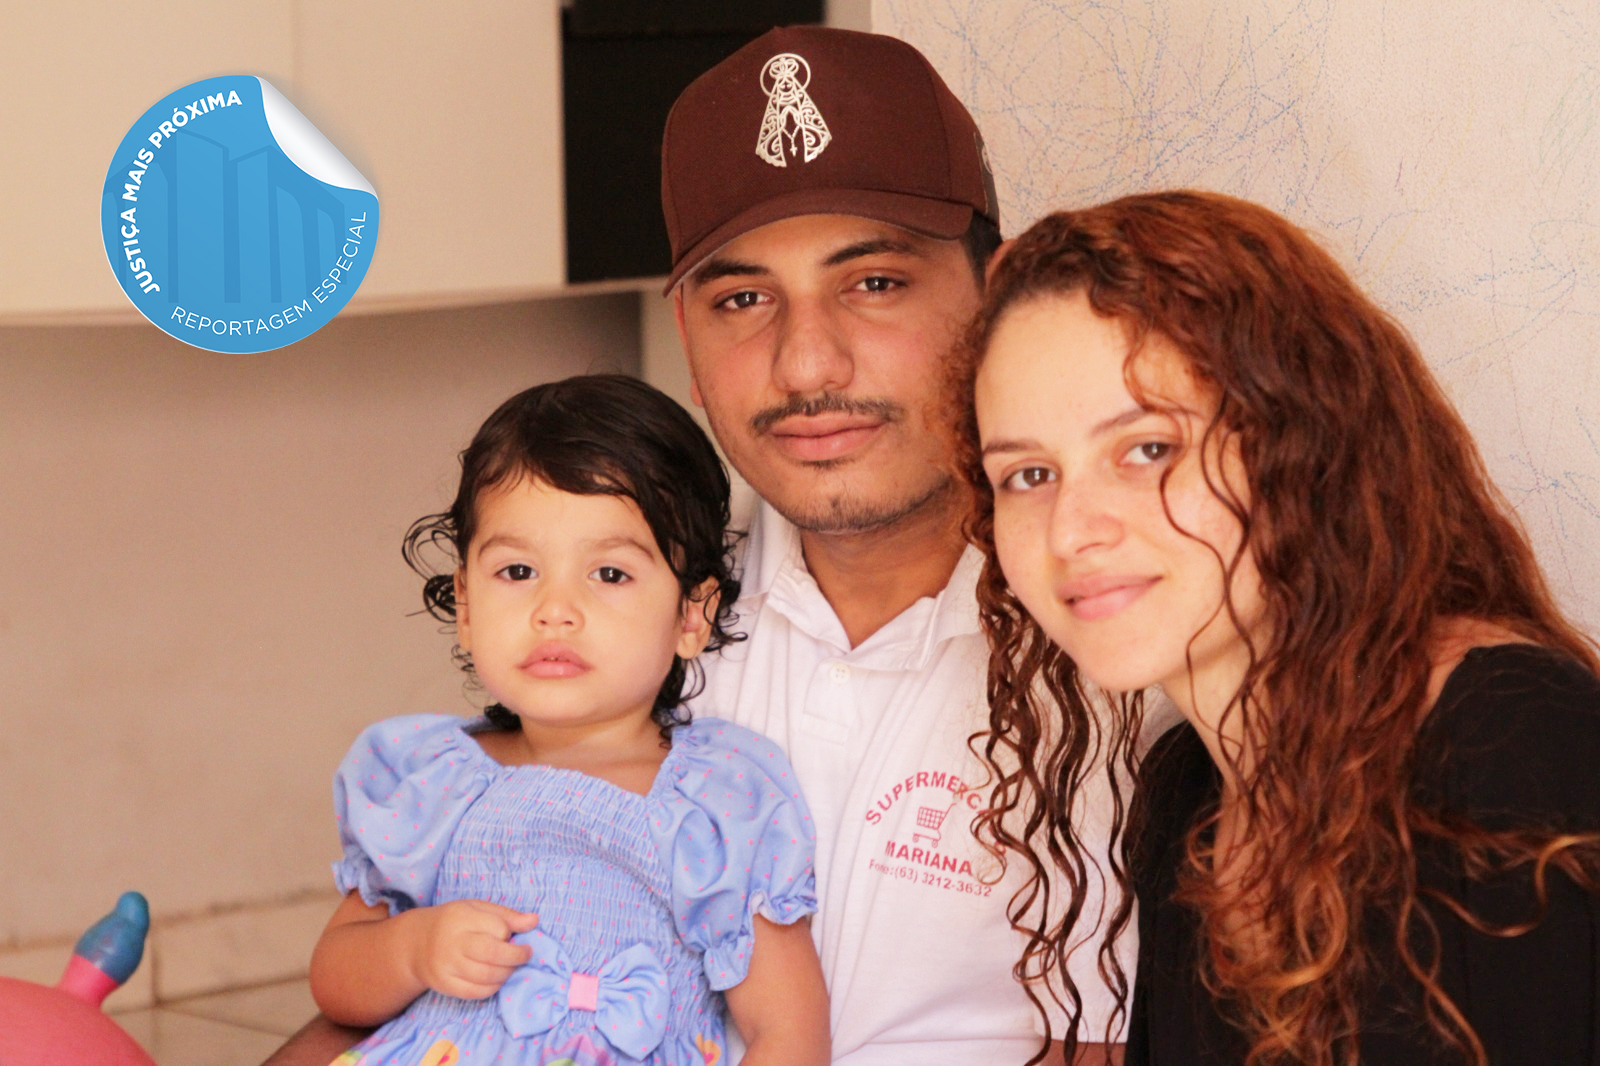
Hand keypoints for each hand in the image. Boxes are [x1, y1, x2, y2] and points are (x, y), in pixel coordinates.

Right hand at [404, 901, 537, 999]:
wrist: (417, 943)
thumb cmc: (455, 923)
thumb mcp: (478, 909)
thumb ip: (507, 916)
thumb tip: (534, 921)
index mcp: (462, 918)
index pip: (497, 928)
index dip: (509, 933)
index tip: (511, 935)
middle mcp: (452, 943)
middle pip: (492, 954)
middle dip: (516, 956)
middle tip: (525, 954)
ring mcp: (447, 966)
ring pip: (486, 976)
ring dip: (506, 973)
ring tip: (510, 966)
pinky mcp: (445, 985)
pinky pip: (476, 992)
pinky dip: (493, 987)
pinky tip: (497, 978)